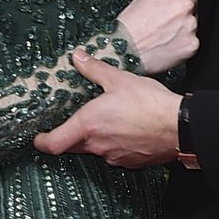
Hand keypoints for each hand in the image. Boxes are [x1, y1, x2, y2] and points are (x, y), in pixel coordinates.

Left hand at [34, 50, 180, 166]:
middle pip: (72, 147)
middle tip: (70, 124)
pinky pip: (114, 154)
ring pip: (95, 150)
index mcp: (88, 125)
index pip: (54, 143)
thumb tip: (78, 57)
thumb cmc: (150, 104)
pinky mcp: (130, 161)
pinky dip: (114, 143)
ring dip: (95, 138)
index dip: (42, 142)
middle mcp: (98, 145)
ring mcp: (114, 156)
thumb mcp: (119, 79)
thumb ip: (95, 69)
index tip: (38, 138)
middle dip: (68, 137)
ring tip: (106, 121)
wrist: (180, 127)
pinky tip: (126, 129)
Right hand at [117, 0, 197, 74]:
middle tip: (166, 20)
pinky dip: (183, 42)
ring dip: (184, 27)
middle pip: (192, 3)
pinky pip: (193, 40)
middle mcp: (183, 5)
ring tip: (165, 35)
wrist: (124, 53)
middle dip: (182, 10)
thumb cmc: (128, 28)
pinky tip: (168, 44)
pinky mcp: (192, 43)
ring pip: (193, 22)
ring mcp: (190, 25)